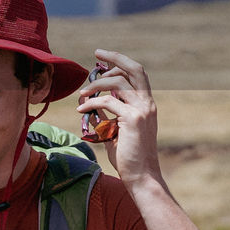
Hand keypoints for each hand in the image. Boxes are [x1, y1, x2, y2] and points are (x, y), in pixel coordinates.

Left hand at [76, 49, 161, 185]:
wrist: (141, 176)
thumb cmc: (128, 155)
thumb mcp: (117, 129)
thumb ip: (110, 114)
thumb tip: (92, 103)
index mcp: (147, 104)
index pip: (137, 74)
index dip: (121, 62)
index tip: (104, 58)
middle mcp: (147, 104)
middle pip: (135, 69)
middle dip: (115, 57)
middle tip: (97, 53)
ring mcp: (142, 110)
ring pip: (118, 83)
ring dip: (96, 84)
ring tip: (82, 93)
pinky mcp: (133, 119)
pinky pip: (107, 102)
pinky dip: (91, 103)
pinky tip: (81, 109)